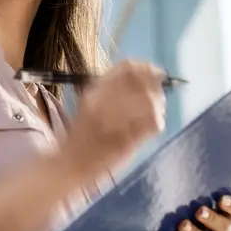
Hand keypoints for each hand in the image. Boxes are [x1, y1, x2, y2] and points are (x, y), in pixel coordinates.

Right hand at [65, 60, 165, 177]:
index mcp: (94, 90)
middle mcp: (103, 102)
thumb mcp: (91, 100)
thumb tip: (145, 73)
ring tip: (157, 111)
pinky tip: (154, 125)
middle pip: (141, 84)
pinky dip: (157, 121)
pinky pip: (151, 124)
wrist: (71, 163)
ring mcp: (114, 122)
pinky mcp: (125, 142)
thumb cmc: (83, 131)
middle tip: (159, 95)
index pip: (126, 68)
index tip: (156, 73)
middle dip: (156, 88)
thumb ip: (112, 85)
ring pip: (150, 103)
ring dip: (158, 105)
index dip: (146, 68)